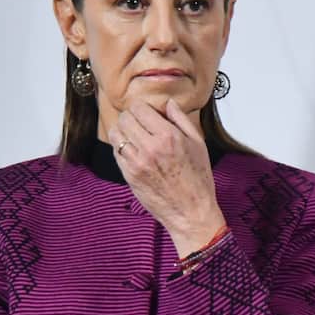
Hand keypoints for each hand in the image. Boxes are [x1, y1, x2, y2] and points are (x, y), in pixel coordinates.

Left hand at [108, 98, 225, 257]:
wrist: (191, 210)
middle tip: (139, 123)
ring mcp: (136, 162)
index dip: (141, 107)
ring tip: (133, 135)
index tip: (147, 112)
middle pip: (124, 118)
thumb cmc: (199, 177)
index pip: (139, 108)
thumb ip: (182, 120)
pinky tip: (133, 150)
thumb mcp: (198, 144)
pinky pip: (116, 151)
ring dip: (122, 131)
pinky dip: (121, 146)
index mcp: (169, 136)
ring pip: (116, 133)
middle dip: (130, 117)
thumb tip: (169, 103)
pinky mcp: (129, 175)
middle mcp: (150, 147)